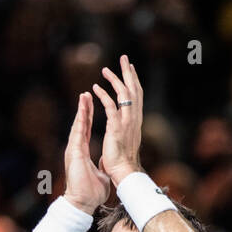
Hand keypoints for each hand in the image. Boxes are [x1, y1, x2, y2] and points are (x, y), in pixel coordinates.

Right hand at [62, 91, 110, 213]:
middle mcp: (77, 148)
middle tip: (87, 93)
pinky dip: (80, 120)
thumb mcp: (100, 174)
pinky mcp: (74, 152)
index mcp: (82, 152)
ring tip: (84, 95)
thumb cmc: (90, 192)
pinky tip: (82, 109)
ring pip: (78, 125)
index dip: (88, 117)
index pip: (86, 130)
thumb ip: (102, 166)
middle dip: (84, 108)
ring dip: (82, 110)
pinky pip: (78, 132)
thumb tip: (108, 164)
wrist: (81, 202)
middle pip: (81, 124)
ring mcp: (74, 149)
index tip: (91, 104)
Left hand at [92, 54, 143, 184]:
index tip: (131, 69)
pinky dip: (103, 95)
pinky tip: (95, 88)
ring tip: (105, 69)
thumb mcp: (126, 142)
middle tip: (125, 58)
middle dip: (129, 73)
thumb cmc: (124, 162)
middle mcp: (134, 119)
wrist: (125, 173)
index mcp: (135, 122)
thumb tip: (123, 131)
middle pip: (133, 90)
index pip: (137, 97)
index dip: (134, 82)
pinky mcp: (116, 127)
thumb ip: (125, 132)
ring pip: (124, 94)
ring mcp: (127, 123)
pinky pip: (110, 106)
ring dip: (115, 80)